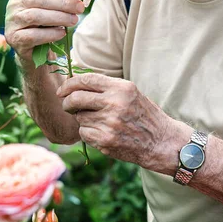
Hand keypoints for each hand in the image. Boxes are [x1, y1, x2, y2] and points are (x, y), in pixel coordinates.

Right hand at [5, 0, 84, 64]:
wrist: (30, 48)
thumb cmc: (44, 22)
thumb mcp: (50, 6)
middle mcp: (15, 3)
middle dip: (63, 2)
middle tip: (79, 8)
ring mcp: (12, 21)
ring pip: (35, 16)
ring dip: (58, 17)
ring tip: (74, 20)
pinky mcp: (14, 38)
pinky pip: (33, 35)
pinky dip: (50, 34)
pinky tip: (61, 33)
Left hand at [57, 73, 174, 169]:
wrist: (161, 141)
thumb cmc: (143, 114)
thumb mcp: (130, 93)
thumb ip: (106, 87)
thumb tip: (75, 84)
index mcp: (121, 88)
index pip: (86, 80)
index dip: (69, 84)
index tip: (62, 90)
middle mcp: (115, 103)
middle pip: (76, 98)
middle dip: (67, 102)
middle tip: (67, 106)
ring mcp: (110, 123)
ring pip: (80, 117)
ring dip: (83, 119)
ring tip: (99, 121)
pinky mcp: (106, 140)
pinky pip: (84, 133)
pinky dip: (88, 133)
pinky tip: (101, 132)